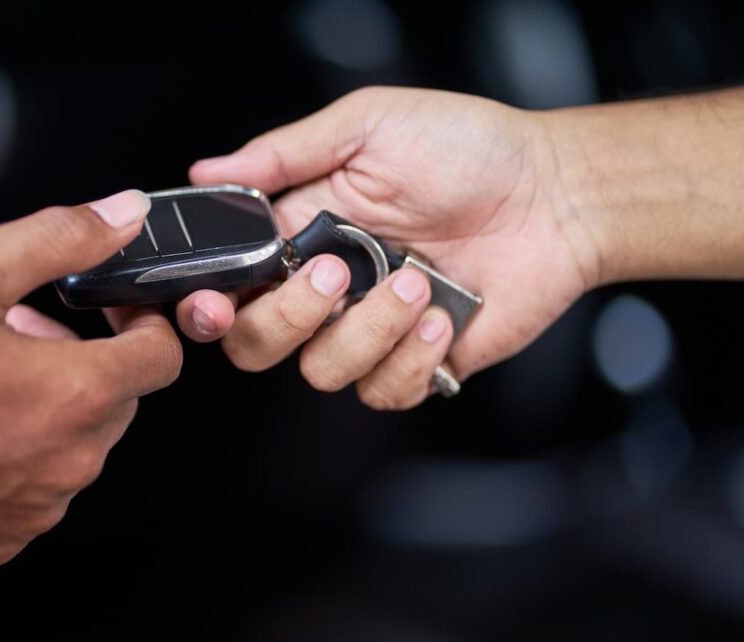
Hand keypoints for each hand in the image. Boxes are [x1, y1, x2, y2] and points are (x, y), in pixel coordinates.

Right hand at [0, 190, 181, 617]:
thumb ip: (59, 240)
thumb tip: (121, 215)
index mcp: (75, 393)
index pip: (162, 356)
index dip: (144, 322)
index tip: (114, 311)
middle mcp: (70, 460)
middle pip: (119, 398)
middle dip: (83, 359)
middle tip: (17, 335)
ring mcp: (40, 506)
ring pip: (78, 443)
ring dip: (49, 407)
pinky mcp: (7, 538)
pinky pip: (40, 486)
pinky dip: (20, 456)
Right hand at [176, 86, 599, 408]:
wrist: (554, 195)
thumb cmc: (467, 150)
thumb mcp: (368, 126)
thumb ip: (284, 153)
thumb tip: (210, 170)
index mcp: (300, 234)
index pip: (228, 285)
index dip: (208, 304)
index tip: (215, 302)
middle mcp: (325, 290)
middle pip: (255, 344)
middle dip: (288, 317)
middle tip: (336, 275)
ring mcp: (369, 332)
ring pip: (321, 372)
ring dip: (369, 331)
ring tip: (418, 282)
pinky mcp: (414, 365)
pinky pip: (382, 392)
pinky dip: (411, 361)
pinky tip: (443, 317)